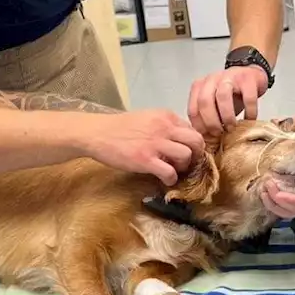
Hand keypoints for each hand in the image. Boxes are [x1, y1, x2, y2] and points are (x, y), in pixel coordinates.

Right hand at [79, 109, 205, 185]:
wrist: (97, 133)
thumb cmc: (120, 127)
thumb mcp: (147, 118)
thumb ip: (164, 126)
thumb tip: (179, 139)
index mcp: (165, 116)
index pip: (192, 129)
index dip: (192, 143)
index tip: (187, 151)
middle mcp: (164, 127)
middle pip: (196, 140)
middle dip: (196, 154)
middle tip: (187, 162)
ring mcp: (155, 143)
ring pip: (187, 155)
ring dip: (184, 166)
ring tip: (174, 170)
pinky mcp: (145, 160)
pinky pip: (170, 172)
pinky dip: (171, 179)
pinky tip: (164, 179)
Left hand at [188, 65, 269, 134]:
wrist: (251, 75)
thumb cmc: (231, 94)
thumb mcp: (215, 104)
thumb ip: (207, 116)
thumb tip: (205, 139)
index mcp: (200, 86)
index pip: (193, 109)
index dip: (199, 126)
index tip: (207, 137)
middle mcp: (212, 79)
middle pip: (204, 101)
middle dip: (211, 122)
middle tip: (219, 133)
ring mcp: (230, 76)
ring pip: (223, 96)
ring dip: (227, 116)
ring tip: (231, 128)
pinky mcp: (248, 79)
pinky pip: (248, 97)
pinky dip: (249, 111)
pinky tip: (249, 120)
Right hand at [259, 137, 294, 218]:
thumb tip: (280, 134)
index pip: (285, 195)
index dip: (271, 191)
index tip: (262, 181)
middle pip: (284, 207)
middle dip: (269, 199)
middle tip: (262, 187)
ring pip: (291, 209)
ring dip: (275, 199)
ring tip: (267, 188)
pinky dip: (289, 200)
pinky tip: (278, 194)